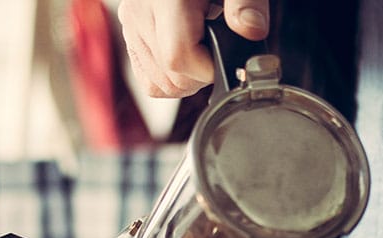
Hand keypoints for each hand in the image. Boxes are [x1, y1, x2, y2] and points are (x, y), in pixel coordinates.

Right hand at [117, 0, 269, 97]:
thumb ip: (247, 1)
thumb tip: (252, 30)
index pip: (179, 57)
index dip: (210, 68)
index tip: (228, 55)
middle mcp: (141, 13)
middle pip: (170, 77)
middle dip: (202, 75)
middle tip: (219, 48)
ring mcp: (131, 26)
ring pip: (159, 84)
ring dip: (188, 80)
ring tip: (204, 49)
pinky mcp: (130, 35)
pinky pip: (148, 79)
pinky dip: (171, 79)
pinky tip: (188, 57)